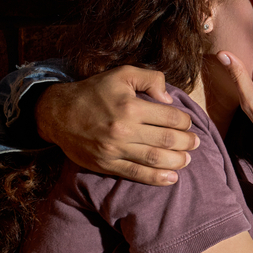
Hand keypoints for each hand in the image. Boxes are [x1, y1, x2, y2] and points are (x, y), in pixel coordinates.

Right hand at [35, 66, 198, 184]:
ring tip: (187, 159)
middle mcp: (124, 129)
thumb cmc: (94, 92)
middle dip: (188, 142)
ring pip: (156, 159)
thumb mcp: (122, 74)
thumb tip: (169, 98)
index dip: (186, 122)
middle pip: (168, 140)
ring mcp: (114, 149)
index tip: (188, 124)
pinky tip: (172, 178)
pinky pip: (136, 174)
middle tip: (195, 143)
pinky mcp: (106, 164)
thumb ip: (150, 79)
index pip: (172, 118)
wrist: (57, 113)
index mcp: (131, 107)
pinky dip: (157, 178)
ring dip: (178, 161)